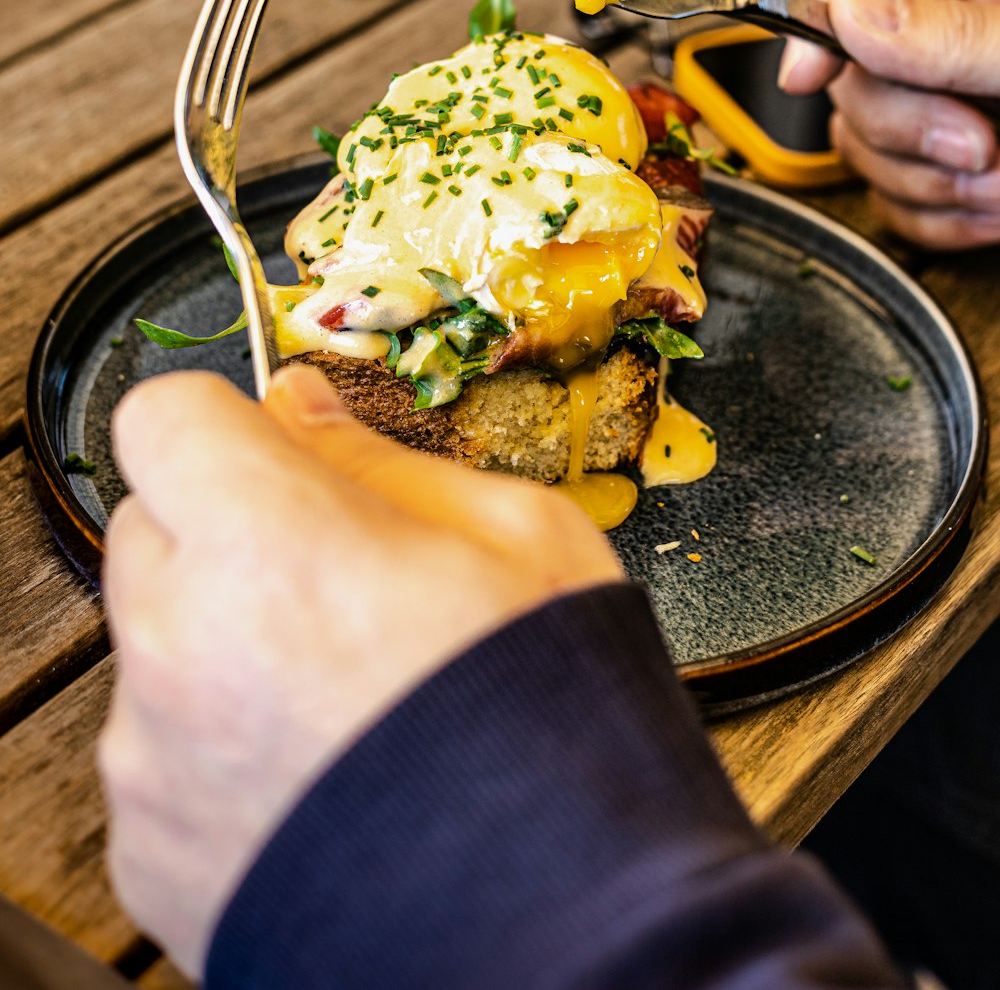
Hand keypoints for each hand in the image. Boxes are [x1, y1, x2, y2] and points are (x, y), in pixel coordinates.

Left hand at [98, 365, 619, 976]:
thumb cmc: (552, 716)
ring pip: (155, 642)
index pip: (165, 418)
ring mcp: (156, 759)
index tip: (279, 452)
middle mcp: (182, 646)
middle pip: (151, 527)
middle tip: (331, 573)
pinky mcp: (154, 848)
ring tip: (342, 692)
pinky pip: (160, 752)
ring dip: (221, 640)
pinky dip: (219, 745)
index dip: (228, 425)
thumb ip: (377, 458)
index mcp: (268, 545)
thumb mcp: (513, 534)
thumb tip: (302, 409)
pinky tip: (322, 767)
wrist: (567, 922)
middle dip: (225, 529)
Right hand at [778, 0, 999, 247]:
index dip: (820, 2)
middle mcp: (944, 34)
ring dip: (931, 182)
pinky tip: (997, 208)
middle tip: (982, 144)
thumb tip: (848, 11)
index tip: (806, 72)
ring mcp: (935, 102)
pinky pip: (891, 201)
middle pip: (850, 65)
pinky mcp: (935, 168)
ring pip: (860, 143)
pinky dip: (943, 219)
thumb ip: (949, 32)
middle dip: (908, 125)